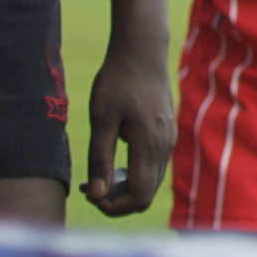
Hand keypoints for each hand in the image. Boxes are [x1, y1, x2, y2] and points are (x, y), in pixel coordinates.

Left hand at [82, 24, 172, 216]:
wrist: (142, 51)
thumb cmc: (118, 81)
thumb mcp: (101, 120)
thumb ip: (99, 159)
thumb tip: (96, 194)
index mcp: (149, 145)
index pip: (138, 196)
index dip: (112, 206)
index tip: (89, 192)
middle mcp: (164, 146)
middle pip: (145, 194)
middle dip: (115, 200)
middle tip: (88, 186)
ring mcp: (168, 139)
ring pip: (149, 181)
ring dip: (122, 187)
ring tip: (95, 175)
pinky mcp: (165, 133)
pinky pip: (152, 166)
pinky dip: (132, 173)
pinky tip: (111, 158)